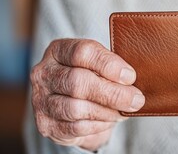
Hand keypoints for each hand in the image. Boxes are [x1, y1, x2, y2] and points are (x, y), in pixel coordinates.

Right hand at [30, 39, 144, 150]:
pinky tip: (110, 120)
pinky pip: (76, 127)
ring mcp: (41, 100)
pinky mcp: (46, 124)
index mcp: (58, 50)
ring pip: (76, 108)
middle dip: (112, 93)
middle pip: (78, 82)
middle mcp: (44, 73)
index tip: (130, 76)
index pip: (82, 52)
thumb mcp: (99, 64)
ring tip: (124, 111)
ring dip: (107, 112)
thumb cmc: (92, 76)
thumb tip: (132, 80)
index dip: (108, 64)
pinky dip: (99, 125)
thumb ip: (113, 66)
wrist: (73, 103)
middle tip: (136, 99)